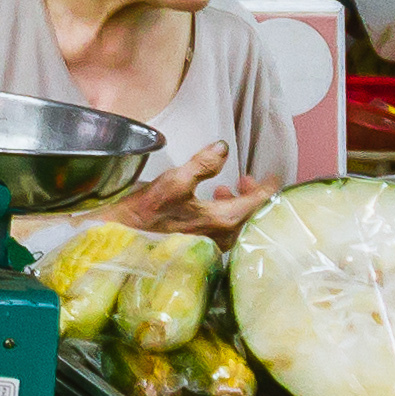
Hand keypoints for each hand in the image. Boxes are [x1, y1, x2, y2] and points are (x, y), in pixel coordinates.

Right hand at [105, 145, 275, 241]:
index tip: (272, 175)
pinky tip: (209, 203)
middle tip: (244, 178)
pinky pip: (225, 230)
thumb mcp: (175, 180)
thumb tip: (223, 148)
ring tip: (223, 187)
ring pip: (238, 222)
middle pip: (252, 214)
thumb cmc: (147, 211)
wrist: (121, 238)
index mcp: (223, 219)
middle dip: (251, 194)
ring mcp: (212, 244)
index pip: (259, 202)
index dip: (268, 186)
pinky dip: (224, 213)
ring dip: (236, 202)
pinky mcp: (200, 247)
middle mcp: (223, 236)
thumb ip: (203, 163)